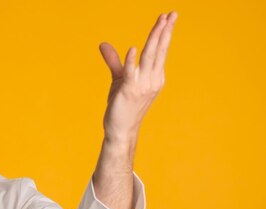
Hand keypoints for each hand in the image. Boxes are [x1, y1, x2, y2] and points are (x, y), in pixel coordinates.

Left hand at [99, 11, 177, 142]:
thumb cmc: (122, 105)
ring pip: (149, 57)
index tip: (169, 17)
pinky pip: (131, 74)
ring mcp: (142, 86)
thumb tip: (103, 44)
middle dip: (165, 31)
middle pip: (159, 50)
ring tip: (161, 22)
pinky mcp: (128, 91)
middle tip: (172, 13)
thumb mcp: (119, 79)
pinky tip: (133, 48)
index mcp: (154, 76)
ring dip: (155, 39)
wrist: (121, 129)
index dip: (164, 33)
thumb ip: (114, 61)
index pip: (160, 51)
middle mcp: (152, 80)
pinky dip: (131, 61)